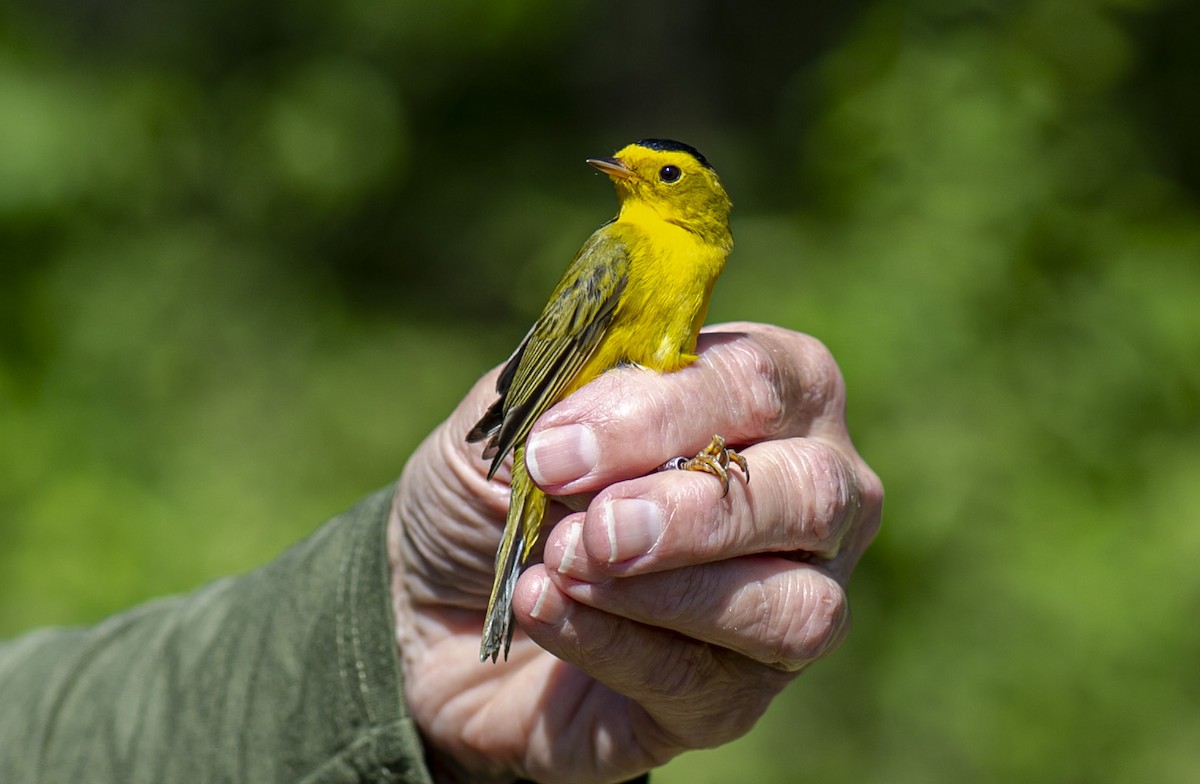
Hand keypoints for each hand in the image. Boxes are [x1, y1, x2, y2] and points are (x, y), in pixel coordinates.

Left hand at [387, 322, 882, 783]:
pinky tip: (543, 608)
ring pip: (796, 608)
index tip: (557, 445)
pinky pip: (705, 681)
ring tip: (563, 564)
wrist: (440, 606)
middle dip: (697, 509)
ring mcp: (785, 606)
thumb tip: (604, 405)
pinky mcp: (731, 701)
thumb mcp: (517, 415)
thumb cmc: (500, 488)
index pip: (762, 383)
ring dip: (669, 588)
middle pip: (814, 493)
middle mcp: (807, 500)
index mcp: (766, 398)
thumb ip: (568, 387)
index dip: (663, 411)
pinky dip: (614, 642)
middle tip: (594, 524)